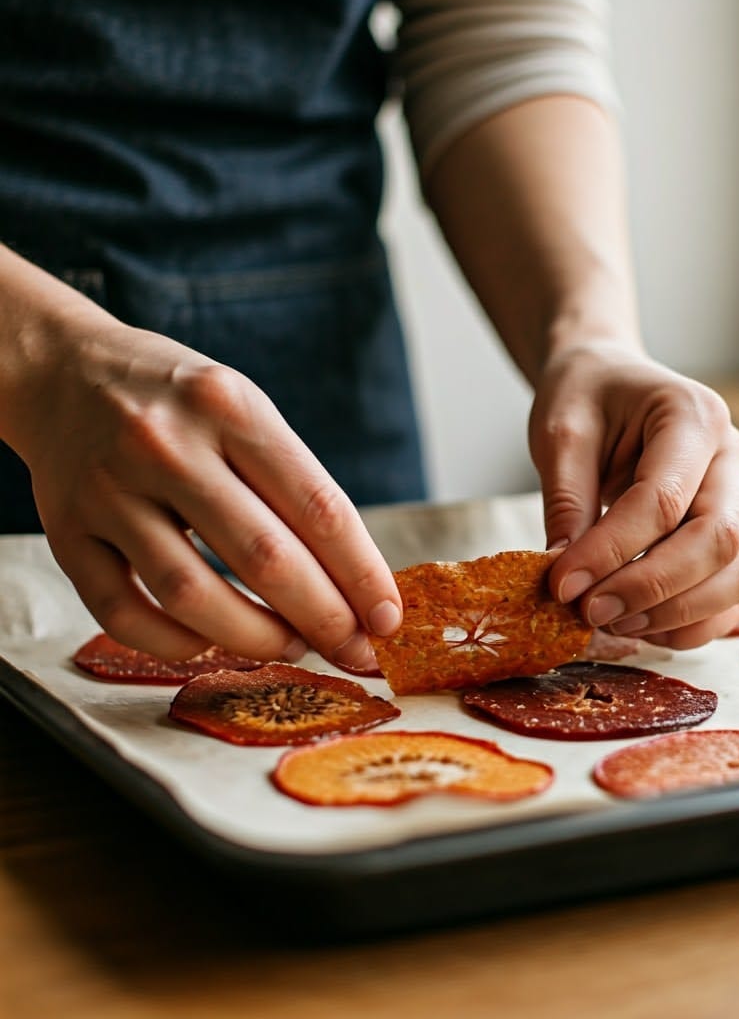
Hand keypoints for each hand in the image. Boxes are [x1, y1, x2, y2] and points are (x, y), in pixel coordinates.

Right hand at [13, 317, 399, 668]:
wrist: (64, 371)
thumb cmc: (179, 401)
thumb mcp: (245, 409)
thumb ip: (292, 485)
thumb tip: (351, 582)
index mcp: (231, 408)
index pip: (318, 507)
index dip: (363, 575)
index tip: (389, 619)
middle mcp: (167, 445)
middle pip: (265, 558)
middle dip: (325, 619)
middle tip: (354, 652)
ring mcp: (110, 490)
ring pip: (192, 594)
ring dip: (256, 638)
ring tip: (292, 647)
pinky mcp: (66, 531)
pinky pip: (123, 612)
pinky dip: (175, 645)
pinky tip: (211, 643)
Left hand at [529, 343, 738, 648]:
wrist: (609, 381)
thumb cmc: (587, 397)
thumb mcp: (561, 433)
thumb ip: (566, 501)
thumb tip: (568, 580)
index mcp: (692, 416)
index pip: (662, 499)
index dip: (612, 551)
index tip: (562, 585)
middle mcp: (731, 456)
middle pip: (717, 540)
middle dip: (651, 588)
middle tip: (589, 611)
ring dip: (678, 612)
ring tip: (613, 623)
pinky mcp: (734, 532)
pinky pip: (734, 590)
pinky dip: (694, 621)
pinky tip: (641, 625)